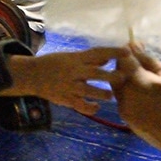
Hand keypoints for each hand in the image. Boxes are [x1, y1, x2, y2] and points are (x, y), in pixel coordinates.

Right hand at [3, 47, 124, 113]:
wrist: (32, 75)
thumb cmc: (54, 63)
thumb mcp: (71, 57)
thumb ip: (89, 60)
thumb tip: (107, 59)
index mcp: (76, 59)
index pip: (98, 53)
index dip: (113, 52)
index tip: (127, 52)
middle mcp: (74, 72)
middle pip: (96, 74)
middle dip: (111, 76)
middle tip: (123, 78)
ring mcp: (70, 86)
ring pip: (90, 91)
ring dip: (103, 94)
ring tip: (110, 96)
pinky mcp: (66, 99)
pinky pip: (80, 106)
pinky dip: (90, 108)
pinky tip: (96, 107)